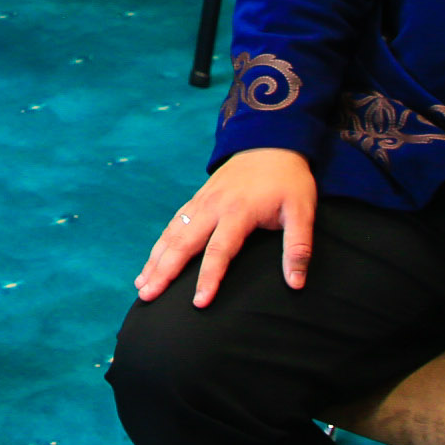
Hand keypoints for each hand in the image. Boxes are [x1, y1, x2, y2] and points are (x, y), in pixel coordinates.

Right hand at [133, 147, 318, 307]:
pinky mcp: (197, 199)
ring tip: (141, 285)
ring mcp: (201, 201)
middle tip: (148, 296)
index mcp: (238, 212)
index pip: (219, 251)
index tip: (198, 303)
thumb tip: (296, 284)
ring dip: (155, 260)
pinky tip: (151, 261)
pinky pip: (173, 223)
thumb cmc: (289, 181)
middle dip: (164, 272)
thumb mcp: (303, 212)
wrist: (270, 141)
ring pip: (172, 233)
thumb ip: (298, 248)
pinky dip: (160, 244)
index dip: (208, 278)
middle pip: (183, 243)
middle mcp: (213, 207)